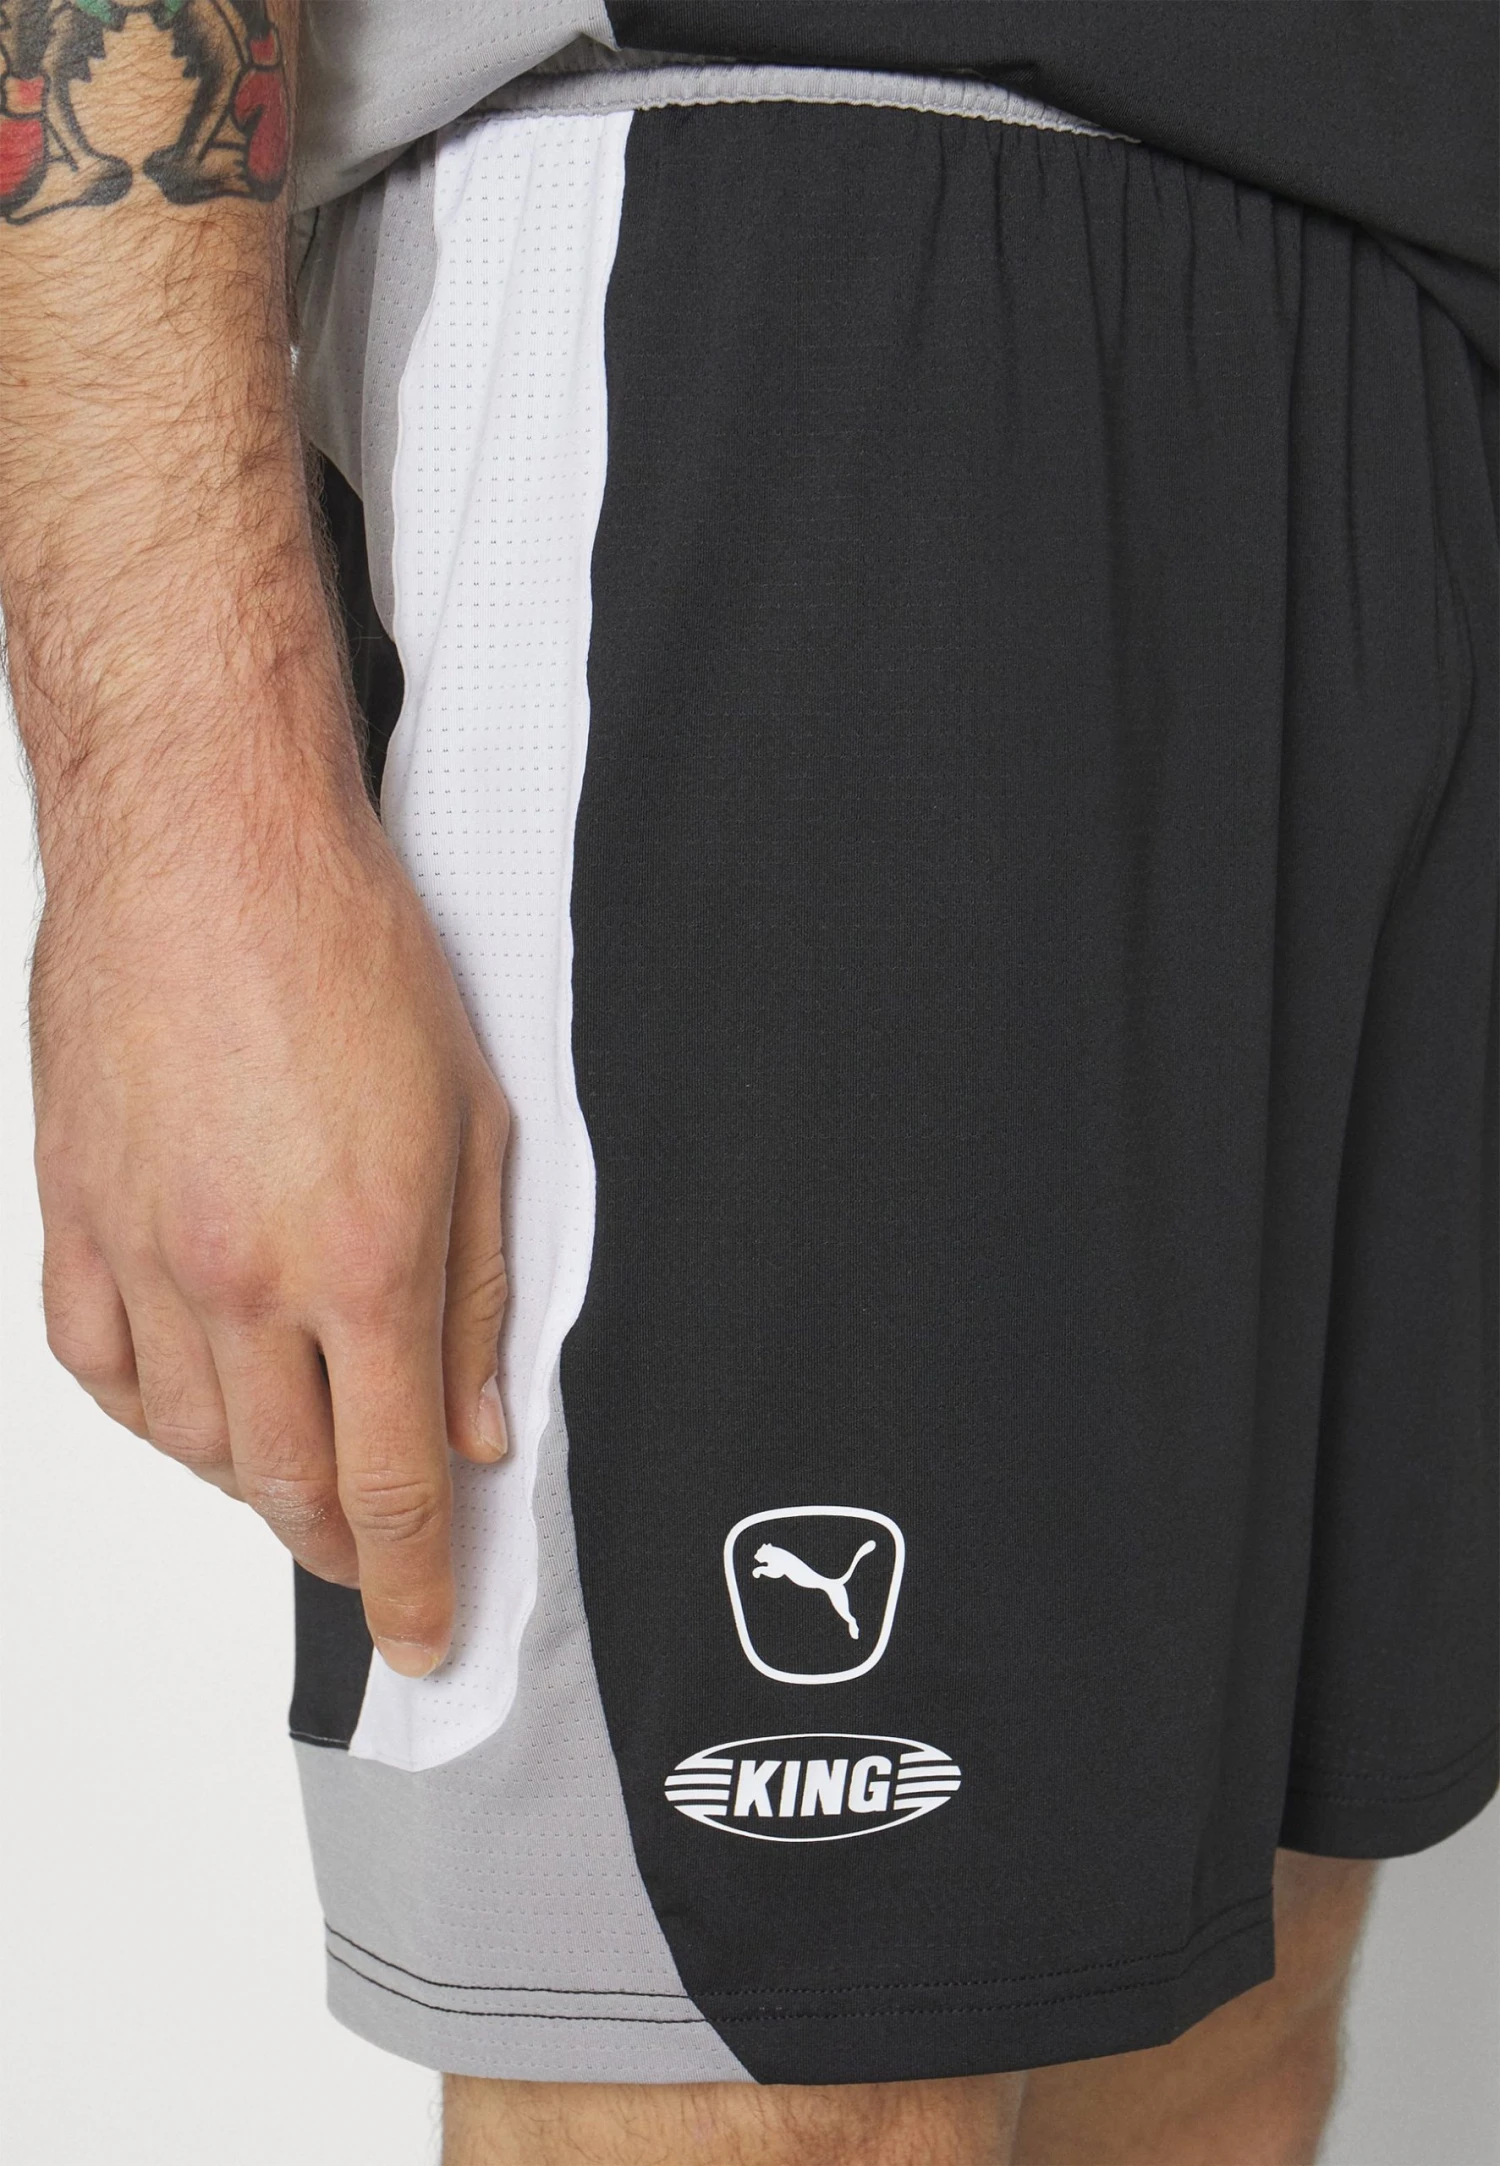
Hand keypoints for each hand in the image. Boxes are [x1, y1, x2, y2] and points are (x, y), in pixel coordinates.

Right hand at [29, 756, 509, 1677]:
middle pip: (287, 1482)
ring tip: (296, 1482)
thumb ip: (480, 1293)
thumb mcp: (478, 1122)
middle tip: (375, 1564)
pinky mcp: (72, 1209)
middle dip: (342, 1549)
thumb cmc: (353, 954)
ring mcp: (144, 1250)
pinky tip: (189, 1416)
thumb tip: (481, 1428)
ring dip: (250, 1486)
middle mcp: (245, 1279)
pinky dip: (147, 1417)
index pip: (395, 1480)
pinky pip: (95, 1364)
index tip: (424, 1636)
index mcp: (364, 1262)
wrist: (207, 844)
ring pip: (187, 1440)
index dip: (415, 1580)